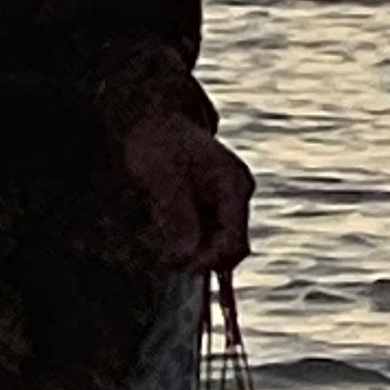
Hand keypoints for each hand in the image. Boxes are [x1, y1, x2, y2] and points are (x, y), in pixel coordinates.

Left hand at [121, 109, 254, 274]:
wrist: (154, 122)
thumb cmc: (158, 144)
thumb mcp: (163, 180)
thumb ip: (177, 217)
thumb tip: (186, 256)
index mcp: (233, 188)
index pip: (234, 241)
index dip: (209, 261)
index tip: (179, 267)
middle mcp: (235, 195)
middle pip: (229, 246)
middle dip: (201, 259)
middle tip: (166, 262)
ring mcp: (225, 199)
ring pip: (216, 242)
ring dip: (192, 251)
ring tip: (161, 248)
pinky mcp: (210, 203)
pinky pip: (206, 232)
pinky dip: (189, 242)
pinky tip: (171, 243)